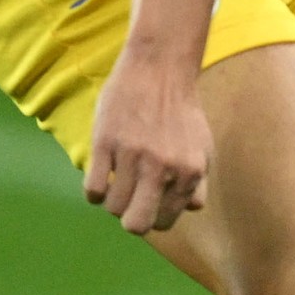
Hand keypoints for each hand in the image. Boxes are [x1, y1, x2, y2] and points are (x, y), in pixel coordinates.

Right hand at [84, 40, 210, 232]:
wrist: (159, 69)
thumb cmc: (181, 112)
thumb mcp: (202, 148)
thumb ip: (197, 182)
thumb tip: (188, 209)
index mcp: (189, 172)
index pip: (164, 221)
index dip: (152, 217)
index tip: (147, 202)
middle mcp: (163, 167)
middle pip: (136, 225)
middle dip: (130, 220)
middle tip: (129, 203)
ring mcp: (132, 156)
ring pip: (112, 207)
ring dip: (112, 201)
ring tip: (116, 181)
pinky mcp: (105, 143)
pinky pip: (92, 190)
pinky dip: (93, 191)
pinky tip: (101, 175)